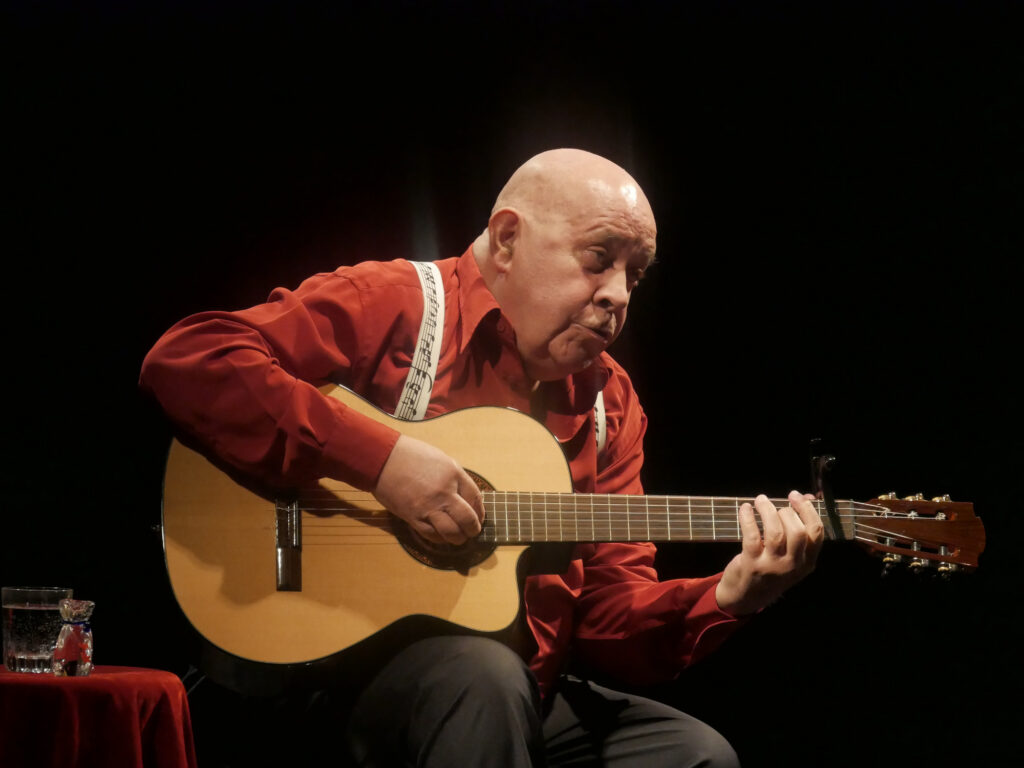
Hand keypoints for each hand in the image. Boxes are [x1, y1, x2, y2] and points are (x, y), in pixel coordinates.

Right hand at [372, 434, 484, 545]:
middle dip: (473, 529)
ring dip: (458, 538)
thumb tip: (466, 498)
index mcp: (453, 474)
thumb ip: (455, 478)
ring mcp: (428, 506)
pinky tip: (441, 535)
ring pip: (451, 532)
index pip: (475, 498)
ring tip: (459, 537)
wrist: (383, 459)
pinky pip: (431, 534)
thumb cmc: (411, 455)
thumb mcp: (441, 460)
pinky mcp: (413, 517)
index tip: (478, 517)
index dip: (480, 512)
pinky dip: (439, 538)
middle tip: (472, 531)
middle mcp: (444, 492)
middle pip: (467, 519)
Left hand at [715, 490, 824, 615]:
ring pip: (775, 532)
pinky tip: (745, 508)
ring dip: (767, 510)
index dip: (807, 510)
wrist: (746, 596)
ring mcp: (772, 566)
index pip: (816, 533)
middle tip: (778, 503)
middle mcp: (792, 565)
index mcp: (807, 562)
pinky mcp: (752, 563)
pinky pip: (752, 535)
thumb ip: (800, 528)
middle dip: (788, 511)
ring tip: (760, 500)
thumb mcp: (791, 555)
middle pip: (798, 532)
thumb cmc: (771, 569)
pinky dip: (748, 517)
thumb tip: (807, 497)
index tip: (796, 496)